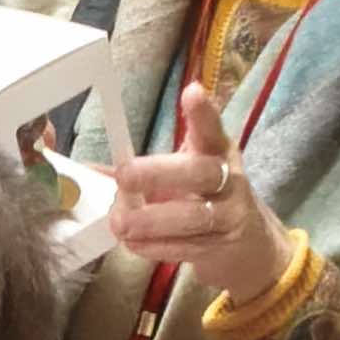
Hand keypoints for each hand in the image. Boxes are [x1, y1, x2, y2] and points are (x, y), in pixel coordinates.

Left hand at [110, 82, 293, 309]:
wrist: (251, 247)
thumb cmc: (206, 200)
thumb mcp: (183, 177)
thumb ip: (142, 172)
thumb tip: (88, 170)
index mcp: (217, 153)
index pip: (212, 130)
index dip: (203, 113)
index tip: (191, 92)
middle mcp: (228, 180)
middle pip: (200, 173)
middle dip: (160, 173)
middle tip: (124, 175)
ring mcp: (229, 216)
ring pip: (193, 216)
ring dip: (153, 220)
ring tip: (120, 223)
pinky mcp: (221, 247)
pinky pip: (187, 247)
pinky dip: (158, 246)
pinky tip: (133, 243)